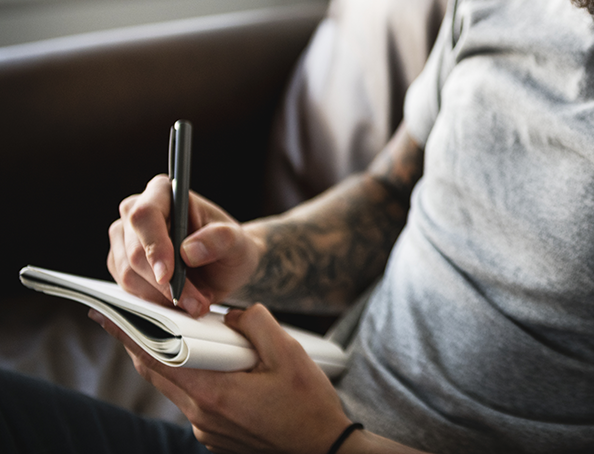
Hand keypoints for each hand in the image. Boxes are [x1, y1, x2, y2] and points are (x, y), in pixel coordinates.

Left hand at [91, 303, 351, 453]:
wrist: (324, 450)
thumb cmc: (308, 404)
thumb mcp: (289, 353)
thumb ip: (255, 324)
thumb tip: (231, 315)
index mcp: (214, 394)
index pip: (158, 359)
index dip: (130, 334)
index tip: (107, 315)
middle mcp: (202, 416)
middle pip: (158, 374)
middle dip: (138, 343)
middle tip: (120, 317)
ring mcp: (207, 430)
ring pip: (176, 387)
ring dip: (168, 360)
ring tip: (167, 333)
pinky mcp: (216, 436)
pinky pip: (194, 401)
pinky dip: (193, 378)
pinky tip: (211, 364)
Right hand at [108, 175, 262, 316]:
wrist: (224, 266)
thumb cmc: (230, 246)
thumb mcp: (237, 242)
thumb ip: (220, 239)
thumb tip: (189, 250)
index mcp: (163, 192)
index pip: (145, 215)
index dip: (154, 246)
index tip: (169, 276)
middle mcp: (137, 211)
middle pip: (134, 251)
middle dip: (166, 284)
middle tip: (196, 301)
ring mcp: (125, 239)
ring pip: (128, 274)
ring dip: (162, 297)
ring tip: (195, 301)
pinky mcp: (121, 264)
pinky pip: (128, 290)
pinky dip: (154, 302)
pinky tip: (179, 301)